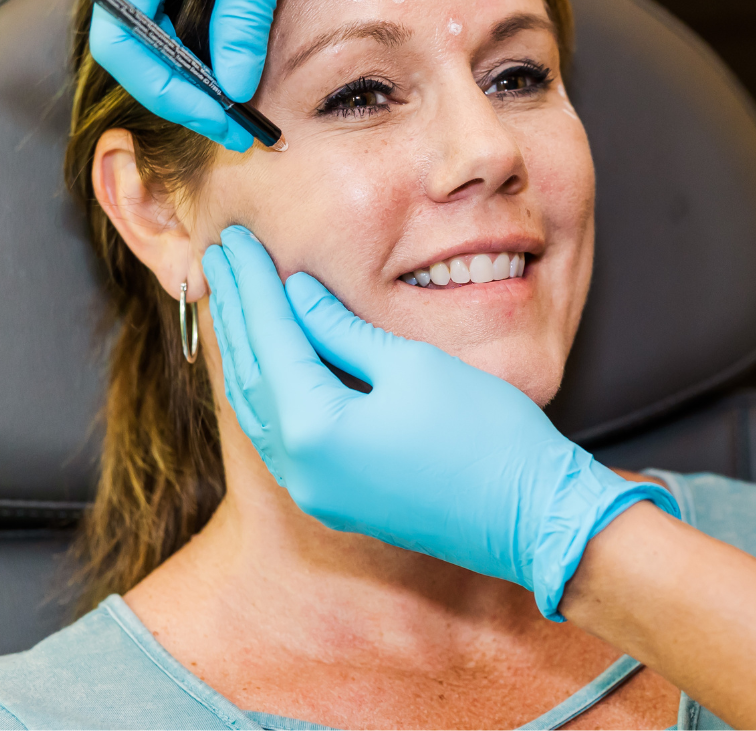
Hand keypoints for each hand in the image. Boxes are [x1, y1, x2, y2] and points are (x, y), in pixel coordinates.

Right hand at [87, 0, 399, 149]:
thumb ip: (244, 18)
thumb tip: (233, 86)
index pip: (125, 38)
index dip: (171, 92)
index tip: (224, 122)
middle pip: (131, 33)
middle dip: (181, 84)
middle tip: (237, 122)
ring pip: (151, 17)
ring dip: (189, 62)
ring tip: (237, 100)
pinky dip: (196, 30)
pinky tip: (229, 56)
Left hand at [203, 226, 678, 619]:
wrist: (535, 517)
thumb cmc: (485, 434)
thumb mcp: (411, 364)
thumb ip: (342, 330)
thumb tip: (298, 295)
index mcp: (314, 431)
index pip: (269, 338)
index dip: (252, 283)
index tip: (236, 238)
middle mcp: (300, 470)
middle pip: (251, 372)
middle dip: (235, 310)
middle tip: (220, 257)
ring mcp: (314, 492)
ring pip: (259, 407)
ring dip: (245, 349)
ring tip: (232, 298)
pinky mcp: (335, 499)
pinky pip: (281, 434)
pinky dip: (269, 387)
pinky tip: (267, 357)